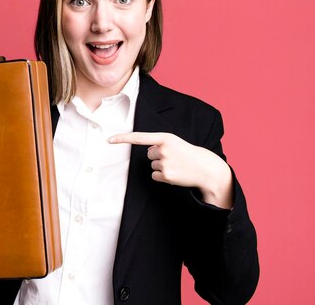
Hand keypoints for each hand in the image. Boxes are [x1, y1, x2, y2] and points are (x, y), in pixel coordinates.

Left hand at [109, 132, 233, 208]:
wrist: (206, 168)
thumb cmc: (188, 153)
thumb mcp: (175, 143)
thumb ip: (159, 144)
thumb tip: (149, 153)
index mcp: (165, 137)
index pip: (139, 137)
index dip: (123, 139)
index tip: (109, 140)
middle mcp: (163, 149)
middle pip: (148, 154)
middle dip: (158, 156)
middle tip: (174, 158)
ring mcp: (164, 163)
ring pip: (152, 165)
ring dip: (162, 166)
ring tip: (176, 165)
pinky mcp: (165, 175)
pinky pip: (154, 175)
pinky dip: (162, 176)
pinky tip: (174, 174)